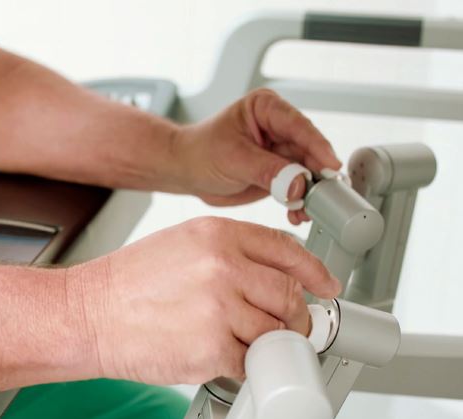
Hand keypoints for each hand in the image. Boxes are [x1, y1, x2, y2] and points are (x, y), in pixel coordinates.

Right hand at [71, 217, 340, 383]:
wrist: (86, 314)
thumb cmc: (125, 283)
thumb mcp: (179, 246)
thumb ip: (228, 254)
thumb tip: (270, 277)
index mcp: (216, 235)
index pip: (286, 250)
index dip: (313, 271)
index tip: (325, 286)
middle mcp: (222, 267)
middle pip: (289, 296)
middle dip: (295, 317)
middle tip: (288, 327)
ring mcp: (218, 309)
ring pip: (274, 333)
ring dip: (266, 344)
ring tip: (241, 344)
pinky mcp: (210, 349)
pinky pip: (249, 363)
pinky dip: (243, 367)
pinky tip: (222, 358)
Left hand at [172, 89, 341, 224]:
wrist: (184, 171)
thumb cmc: (200, 152)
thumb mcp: (234, 159)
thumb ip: (268, 171)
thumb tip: (299, 184)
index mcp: (266, 108)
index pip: (299, 126)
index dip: (318, 147)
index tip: (331, 166)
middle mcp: (278, 127)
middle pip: (309, 150)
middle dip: (317, 175)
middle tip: (324, 195)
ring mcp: (280, 151)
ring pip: (307, 171)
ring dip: (310, 192)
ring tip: (308, 209)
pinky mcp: (278, 173)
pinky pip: (296, 187)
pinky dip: (298, 201)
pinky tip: (297, 213)